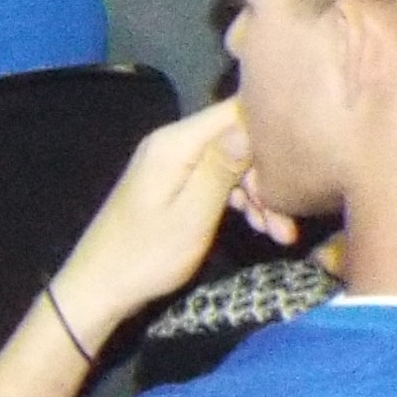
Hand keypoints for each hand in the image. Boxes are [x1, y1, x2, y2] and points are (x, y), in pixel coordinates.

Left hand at [47, 98, 262, 340]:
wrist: (98, 287)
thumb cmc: (145, 255)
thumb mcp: (192, 214)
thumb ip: (222, 168)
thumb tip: (252, 124)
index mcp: (174, 142)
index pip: (236, 109)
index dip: (272, 133)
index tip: (297, 169)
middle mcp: (172, 143)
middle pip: (238, 138)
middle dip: (267, 175)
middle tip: (285, 219)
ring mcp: (172, 164)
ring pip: (233, 162)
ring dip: (260, 194)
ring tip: (280, 233)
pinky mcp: (174, 184)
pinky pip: (218, 180)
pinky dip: (241, 201)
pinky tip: (261, 227)